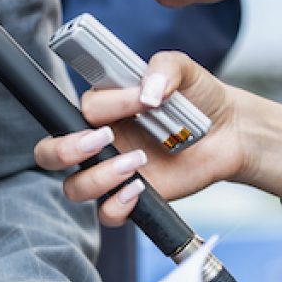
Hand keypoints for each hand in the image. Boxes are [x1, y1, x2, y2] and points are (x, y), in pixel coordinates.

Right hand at [33, 52, 281, 225]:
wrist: (231, 131)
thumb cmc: (200, 98)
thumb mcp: (183, 69)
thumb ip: (162, 68)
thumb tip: (147, 91)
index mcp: (102, 109)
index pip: (82, 109)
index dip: (107, 106)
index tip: (143, 101)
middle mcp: (99, 142)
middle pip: (49, 154)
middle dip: (64, 150)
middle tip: (102, 140)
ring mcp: (111, 172)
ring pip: (74, 188)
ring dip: (98, 177)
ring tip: (136, 163)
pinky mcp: (131, 197)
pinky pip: (106, 213)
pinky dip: (116, 205)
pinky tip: (140, 189)